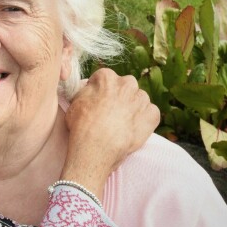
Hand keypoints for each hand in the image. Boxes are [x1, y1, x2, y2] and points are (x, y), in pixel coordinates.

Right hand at [60, 68, 159, 196]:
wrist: (95, 149)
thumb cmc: (81, 126)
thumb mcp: (75, 102)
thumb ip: (86, 92)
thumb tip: (91, 90)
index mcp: (107, 78)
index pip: (105, 78)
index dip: (101, 90)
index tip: (98, 101)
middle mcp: (127, 84)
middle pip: (126, 86)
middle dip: (120, 96)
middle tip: (111, 112)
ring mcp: (141, 99)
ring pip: (140, 99)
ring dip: (133, 107)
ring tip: (122, 123)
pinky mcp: (151, 115)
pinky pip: (151, 113)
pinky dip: (144, 119)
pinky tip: (133, 128)